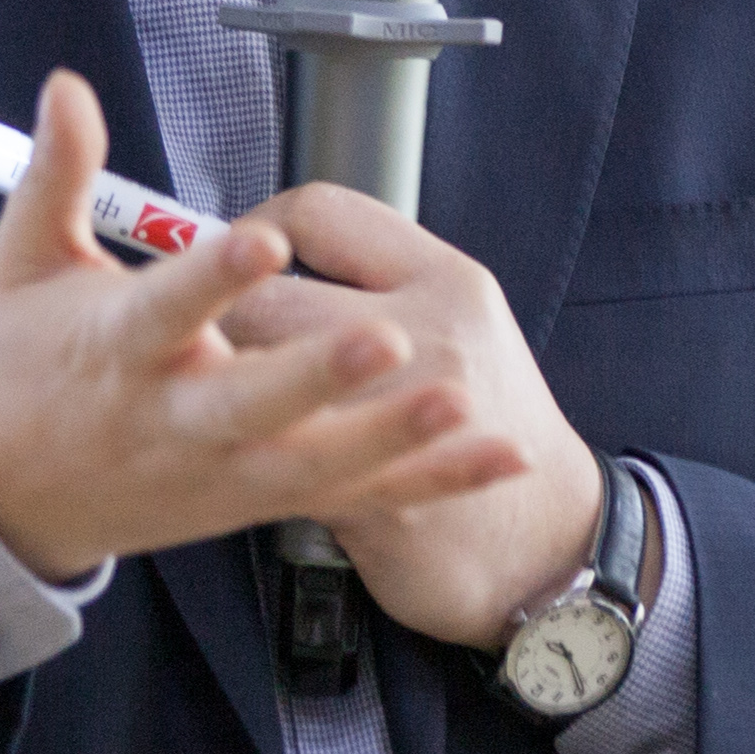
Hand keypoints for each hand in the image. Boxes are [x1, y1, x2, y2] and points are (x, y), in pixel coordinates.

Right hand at [0, 72, 522, 581]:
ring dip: (387, 436)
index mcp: (113, 351)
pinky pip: (353, 495)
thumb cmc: (16, 369)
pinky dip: (427, 481)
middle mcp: (170, 419)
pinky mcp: (255, 502)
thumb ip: (58, 175)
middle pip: (249, 404)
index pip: (164, 310)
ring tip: (456, 401)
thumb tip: (67, 86)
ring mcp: (219, 471)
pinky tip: (493, 457)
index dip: (212, 277)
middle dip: (318, 374)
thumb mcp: (20, 265)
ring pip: (311, 462)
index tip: (261, 241)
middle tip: (386, 341)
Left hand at [216, 185, 602, 649]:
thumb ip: (383, 280)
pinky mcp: (362, 492)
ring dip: (219, 381)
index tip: (246, 256)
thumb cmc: (495, 419)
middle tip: (209, 331)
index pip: (323, 214)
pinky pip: (269, 450)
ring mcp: (392, 418)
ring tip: (213, 386)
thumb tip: (281, 258)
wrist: (545, 540)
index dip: (263, 228)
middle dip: (225, 313)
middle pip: (273, 295)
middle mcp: (423, 336)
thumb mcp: (464, 319)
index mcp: (448, 281)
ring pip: (257, 375)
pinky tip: (241, 445)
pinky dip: (242, 444)